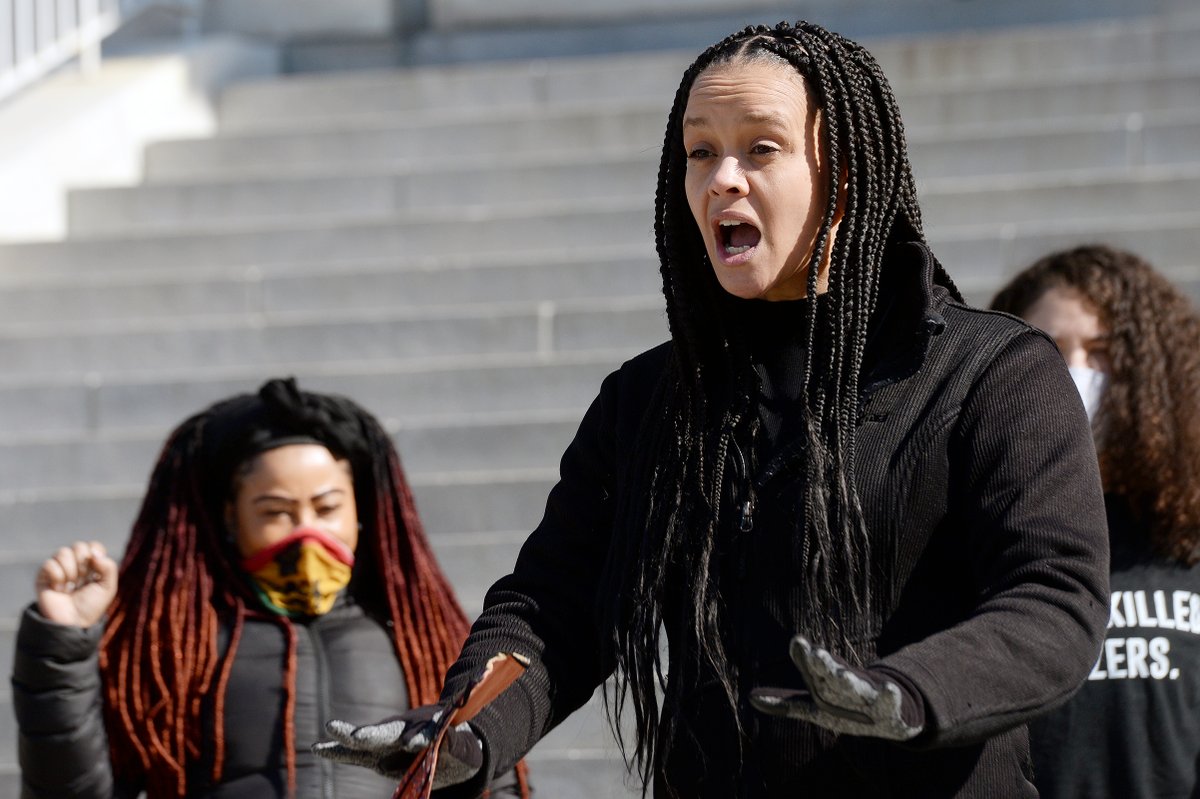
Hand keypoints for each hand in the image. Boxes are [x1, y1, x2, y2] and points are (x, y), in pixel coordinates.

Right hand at [35, 541, 118, 627]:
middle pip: (78, 546)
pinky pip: (49, 563)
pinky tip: (58, 588)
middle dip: (83, 563)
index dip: (95, 555)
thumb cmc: (91, 606)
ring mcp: (58, 569)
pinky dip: (57, 576)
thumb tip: (95, 553)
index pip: (92, 546)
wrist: (72, 622)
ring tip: (71, 586)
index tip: (95, 572)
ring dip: (70, 571)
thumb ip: (109, 567)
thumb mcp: (108, 587)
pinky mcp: (43, 576)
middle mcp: (73, 564)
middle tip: (82, 580)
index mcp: (90, 565)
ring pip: (62, 552)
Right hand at [312, 704, 483, 788]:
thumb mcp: (462, 749)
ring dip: (351, 735)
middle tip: (359, 737)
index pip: (422, 732)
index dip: (419, 738)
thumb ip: (453, 744)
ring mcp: (388, 740)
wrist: (448, 744)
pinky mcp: (377, 753)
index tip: (415, 745)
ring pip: (368, 739)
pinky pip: (355, 754)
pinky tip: (318, 748)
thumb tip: (445, 740)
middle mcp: (404, 729)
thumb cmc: (459, 748)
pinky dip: (338, 751)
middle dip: (375, 734)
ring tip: (332, 727)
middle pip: (389, 731)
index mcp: (428, 727)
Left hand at [749, 634, 924, 740]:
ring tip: (840, 672)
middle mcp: (845, 684)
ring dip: (849, 679)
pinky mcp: (889, 707)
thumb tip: (751, 698)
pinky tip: (890, 688)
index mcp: (827, 683)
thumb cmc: (847, 708)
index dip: (803, 656)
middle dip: (823, 665)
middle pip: (831, 674)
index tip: (797, 642)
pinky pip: (889, 701)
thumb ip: (788, 703)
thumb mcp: (817, 708)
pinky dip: (889, 695)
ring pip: (856, 686)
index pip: (812, 667)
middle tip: (815, 654)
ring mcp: (867, 694)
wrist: (892, 715)